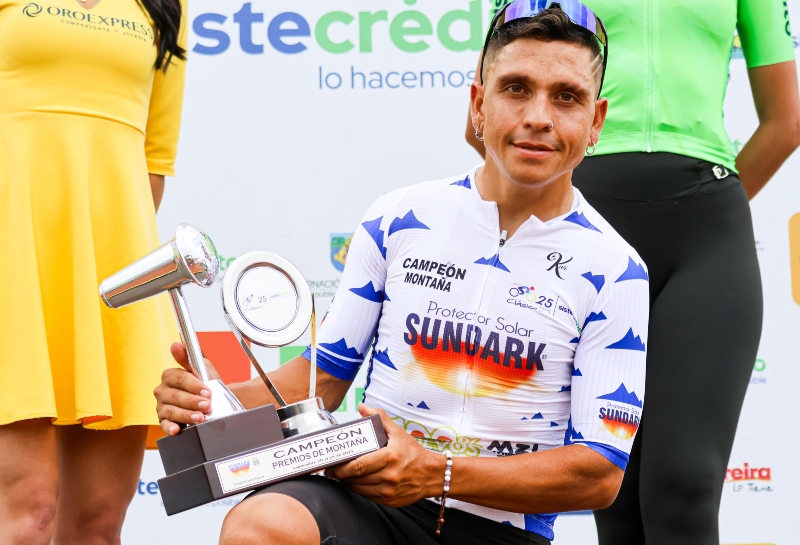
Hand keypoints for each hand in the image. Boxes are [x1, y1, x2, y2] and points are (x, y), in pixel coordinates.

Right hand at [153, 342, 221, 434]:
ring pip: (172, 411)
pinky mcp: (164, 421)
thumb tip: (176, 344)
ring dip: (187, 415)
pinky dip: (170, 428)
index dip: (194, 385)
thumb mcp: (201, 370)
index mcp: (170, 376)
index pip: (179, 378)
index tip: (207, 391)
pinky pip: (165, 425)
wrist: (209, 404)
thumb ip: (189, 357)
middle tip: (207, 406)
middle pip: (176, 396)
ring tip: (200, 418)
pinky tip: (177, 429)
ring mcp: (162, 406)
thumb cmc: (203, 387)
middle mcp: (163, 391)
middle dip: (193, 401)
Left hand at [325, 405, 444, 506]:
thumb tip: (362, 407)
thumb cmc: (414, 453)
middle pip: (356, 479)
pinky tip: (356, 483)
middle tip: (332, 471)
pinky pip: (368, 497)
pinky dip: (359, 490)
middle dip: (341, 476)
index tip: (332, 465)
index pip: (358, 465)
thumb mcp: (398, 432)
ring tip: (343, 476)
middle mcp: (389, 476)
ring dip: (348, 483)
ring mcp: (389, 491)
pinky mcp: (390, 501)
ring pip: (359, 490)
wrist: (432, 474)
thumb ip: (380, 418)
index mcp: (389, 457)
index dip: (341, 468)